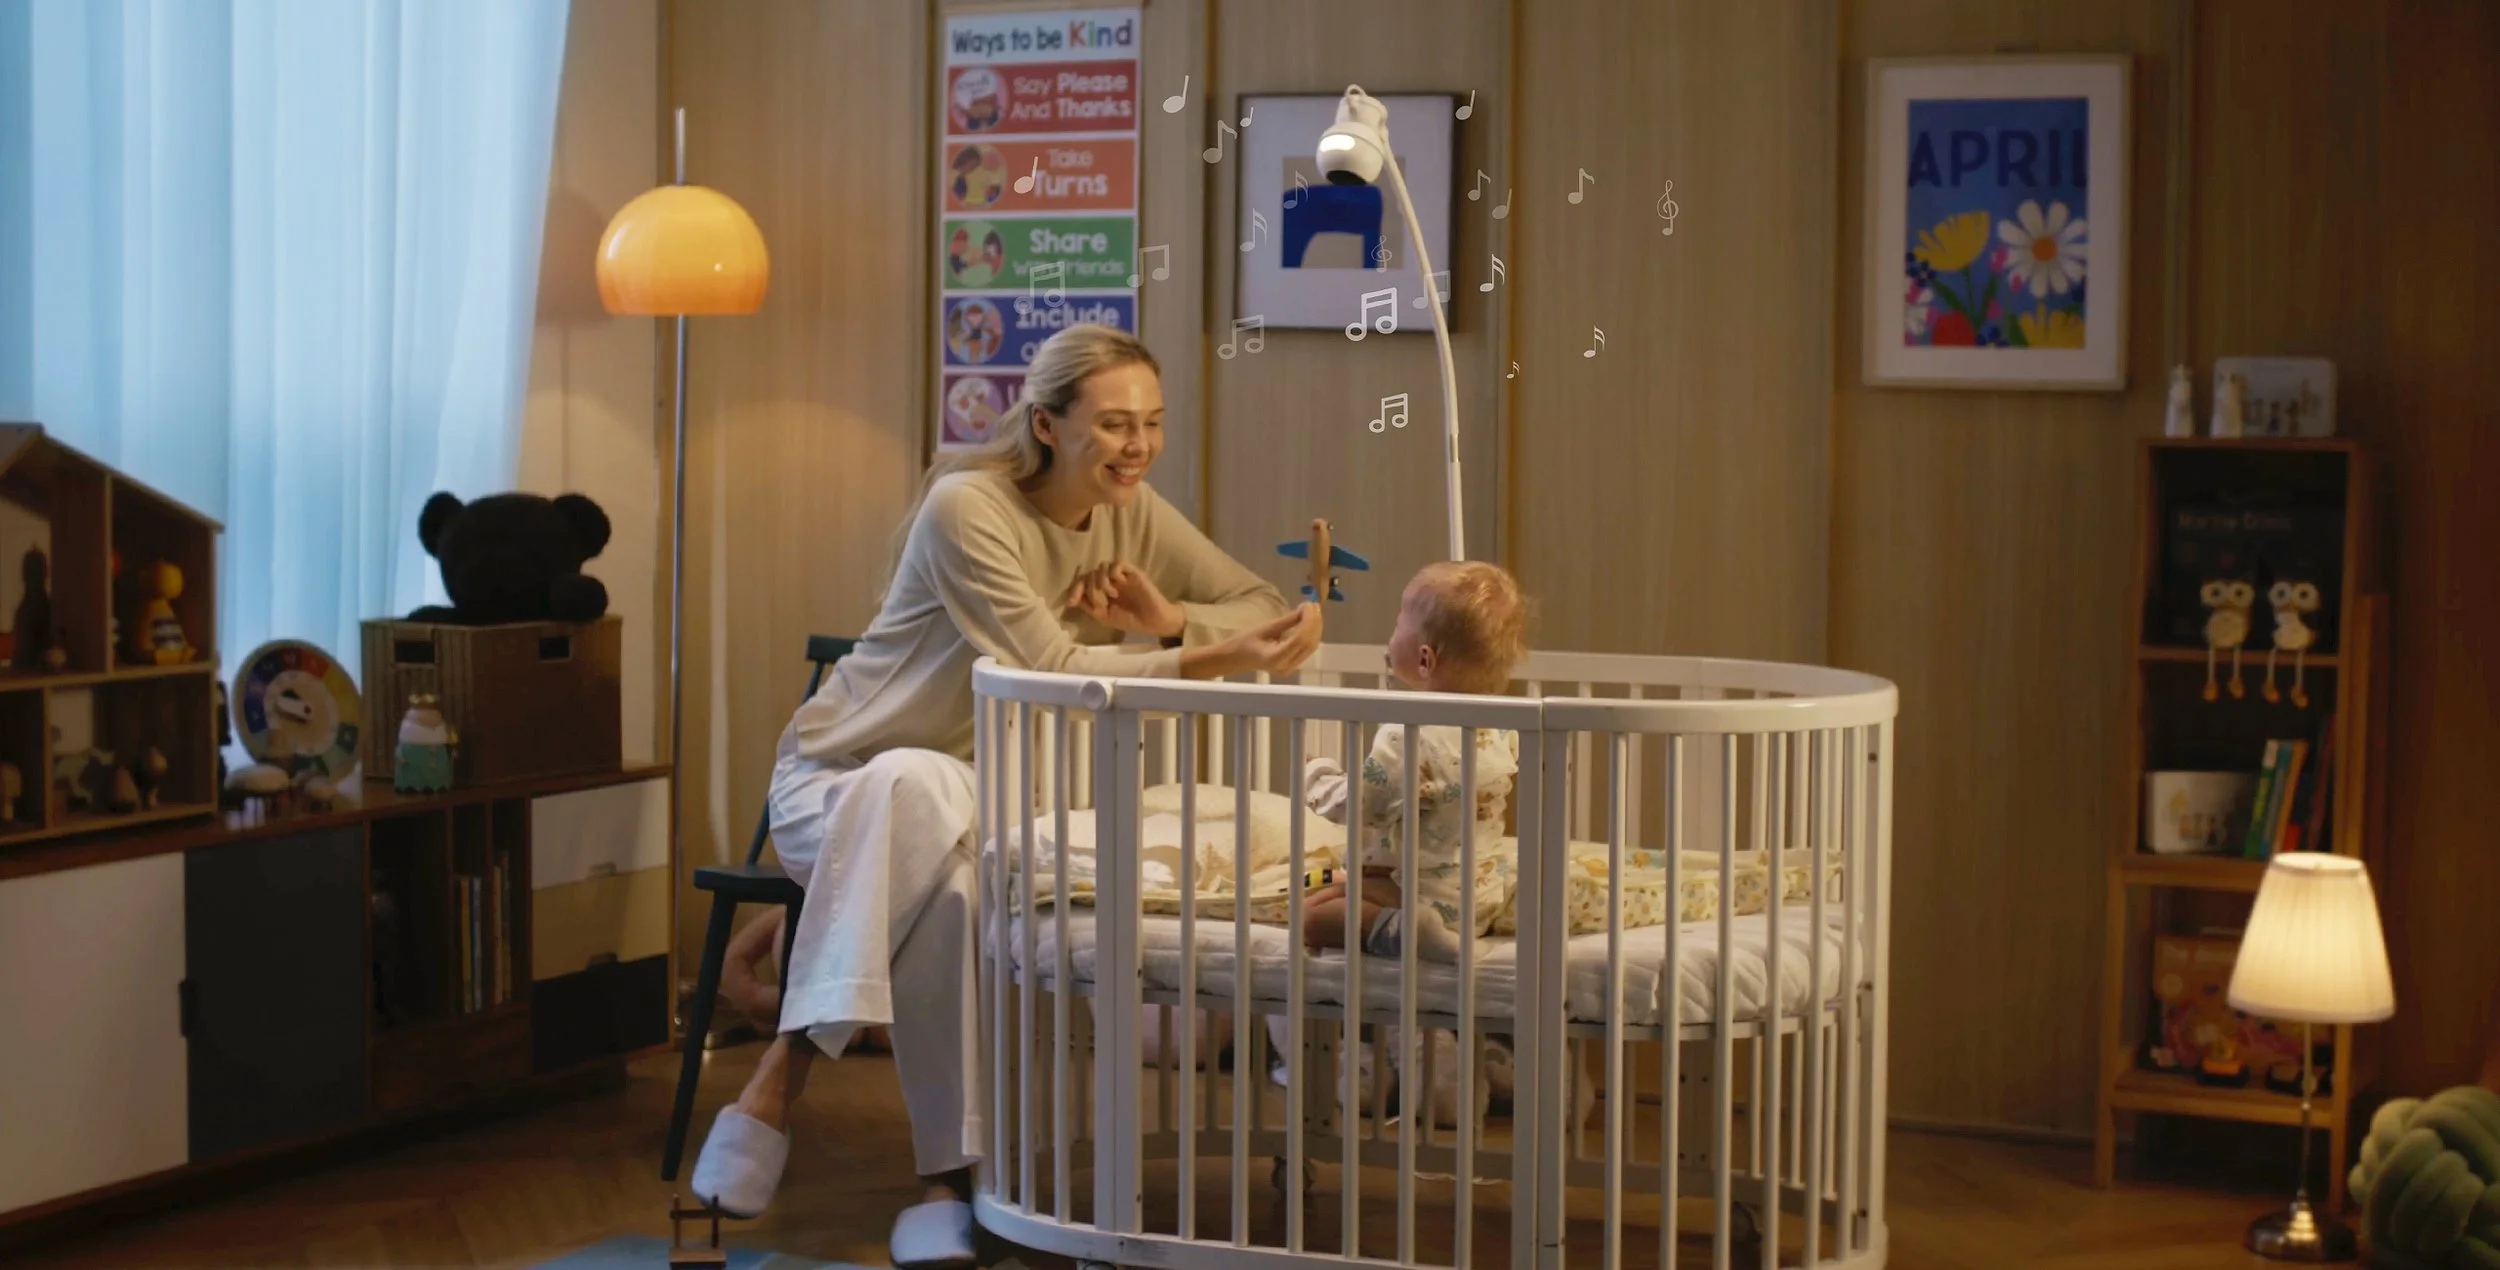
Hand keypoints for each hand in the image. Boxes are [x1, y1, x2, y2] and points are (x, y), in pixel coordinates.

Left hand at [1062, 562, 1183, 639]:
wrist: (1153, 621)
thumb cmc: (1130, 620)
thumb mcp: (1104, 617)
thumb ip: (1089, 606)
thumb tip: (1071, 599)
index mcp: (1101, 591)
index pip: (1083, 582)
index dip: (1075, 589)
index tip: (1071, 602)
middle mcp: (1109, 581)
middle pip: (1090, 574)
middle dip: (1089, 589)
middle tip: (1100, 602)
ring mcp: (1121, 576)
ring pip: (1101, 566)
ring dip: (1101, 581)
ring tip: (1111, 595)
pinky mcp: (1133, 572)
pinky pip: (1117, 563)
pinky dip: (1112, 573)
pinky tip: (1117, 586)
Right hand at [1231, 603, 1323, 675]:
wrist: (1237, 658)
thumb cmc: (1245, 641)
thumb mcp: (1265, 628)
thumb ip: (1287, 621)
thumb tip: (1306, 608)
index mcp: (1275, 658)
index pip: (1299, 640)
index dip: (1308, 621)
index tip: (1309, 604)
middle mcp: (1286, 666)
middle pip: (1309, 644)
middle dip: (1315, 623)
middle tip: (1314, 605)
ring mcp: (1291, 668)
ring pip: (1311, 647)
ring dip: (1315, 628)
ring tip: (1314, 610)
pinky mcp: (1293, 665)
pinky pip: (1307, 649)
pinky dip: (1311, 634)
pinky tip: (1311, 621)